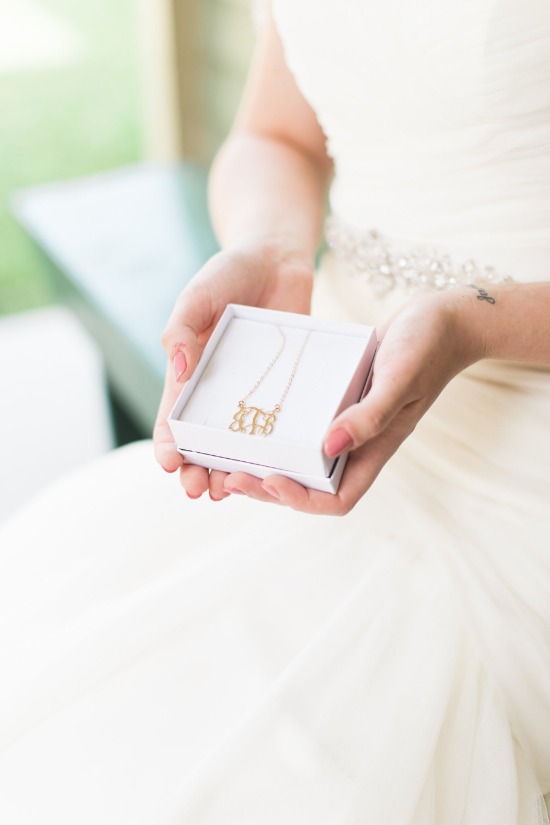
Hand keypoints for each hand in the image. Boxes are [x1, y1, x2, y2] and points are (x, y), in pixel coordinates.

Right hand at [153, 244, 313, 496]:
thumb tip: (177, 371)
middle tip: (198, 492)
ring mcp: (253, 393)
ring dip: (230, 470)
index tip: (169, 465)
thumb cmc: (229, 272)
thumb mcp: (197, 295)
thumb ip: (181, 329)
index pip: (173, 418)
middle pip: (203, 441)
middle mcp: (219, 391)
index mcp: (190, 374)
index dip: (168, 444)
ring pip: (240, 443)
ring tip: (228, 492)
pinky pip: (279, 424)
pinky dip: (272, 449)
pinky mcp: (285, 389)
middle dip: (196, 469)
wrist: (278, 256)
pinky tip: (274, 467)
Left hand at [222, 288, 487, 513]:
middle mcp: (359, 444)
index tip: (268, 478)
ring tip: (230, 457)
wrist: (444, 318)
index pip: (336, 499)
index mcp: (375, 450)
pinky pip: (305, 427)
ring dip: (269, 464)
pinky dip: (280, 431)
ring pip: (304, 460)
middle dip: (270, 488)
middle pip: (311, 486)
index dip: (300, 499)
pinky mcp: (339, 401)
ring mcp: (348, 424)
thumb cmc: (427, 347)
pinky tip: (254, 418)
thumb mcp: (399, 378)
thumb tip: (329, 448)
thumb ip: (370, 415)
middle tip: (229, 476)